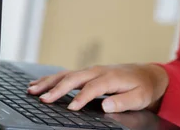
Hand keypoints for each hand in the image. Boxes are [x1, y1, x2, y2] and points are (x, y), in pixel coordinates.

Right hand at [27, 64, 168, 112]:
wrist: (146, 74)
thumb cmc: (143, 87)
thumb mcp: (140, 97)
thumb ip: (123, 102)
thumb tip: (106, 105)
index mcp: (111, 77)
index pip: (93, 88)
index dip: (81, 98)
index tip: (71, 109)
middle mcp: (98, 71)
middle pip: (74, 78)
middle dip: (57, 88)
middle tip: (42, 99)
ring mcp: (91, 71)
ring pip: (66, 75)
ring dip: (49, 82)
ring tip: (32, 90)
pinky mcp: (86, 74)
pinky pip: (66, 75)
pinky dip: (51, 79)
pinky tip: (38, 83)